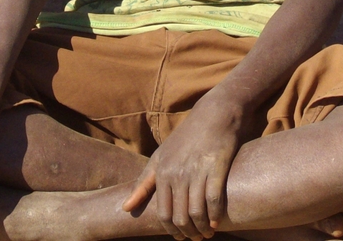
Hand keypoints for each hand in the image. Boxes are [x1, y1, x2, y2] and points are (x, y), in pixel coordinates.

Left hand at [122, 91, 248, 239]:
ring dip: (202, 229)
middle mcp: (177, 174)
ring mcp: (196, 171)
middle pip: (179, 216)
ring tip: (207, 234)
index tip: (181, 237)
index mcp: (161, 172)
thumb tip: (125, 209)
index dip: (172, 231)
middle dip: (188, 233)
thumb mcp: (160, 157)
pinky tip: (217, 223)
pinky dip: (215, 216)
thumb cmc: (186, 138)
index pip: (163, 214)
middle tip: (196, 238)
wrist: (214, 115)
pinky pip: (213, 200)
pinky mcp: (215, 168)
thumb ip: (142, 183)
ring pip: (196, 212)